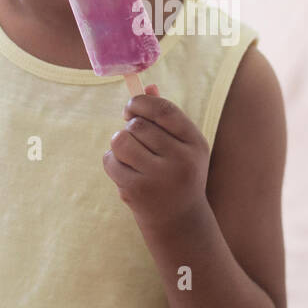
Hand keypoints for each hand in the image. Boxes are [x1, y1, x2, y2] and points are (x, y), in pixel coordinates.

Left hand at [103, 83, 209, 227]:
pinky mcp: (138, 191)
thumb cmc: (178, 173)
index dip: (142, 103)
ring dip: (119, 143)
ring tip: (129, 154)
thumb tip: (147, 86)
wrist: (179, 221)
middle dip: (129, 127)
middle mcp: (181, 160)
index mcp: (195, 143)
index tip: (131, 107)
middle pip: (138, 125)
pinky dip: (112, 162)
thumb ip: (165, 116)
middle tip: (134, 138)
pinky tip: (125, 171)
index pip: (164, 110)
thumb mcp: (181, 145)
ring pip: (121, 140)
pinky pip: (111, 161)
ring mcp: (159, 177)